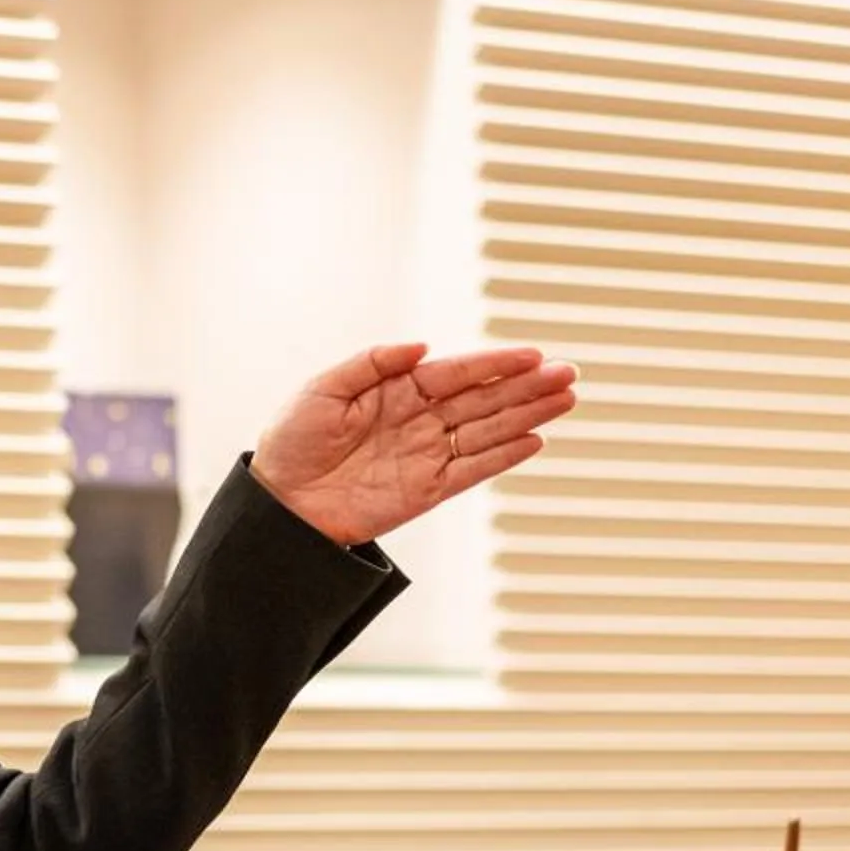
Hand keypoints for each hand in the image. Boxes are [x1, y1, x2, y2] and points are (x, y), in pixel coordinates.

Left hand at [250, 342, 578, 546]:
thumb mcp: (323, 390)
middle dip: (526, 386)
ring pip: (487, 431)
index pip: (456, 372)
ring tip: (567, 399)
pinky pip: (472, 470)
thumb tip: (421, 346)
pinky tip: (534, 440)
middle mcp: (418, 420)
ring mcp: (426, 455)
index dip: (494, 363)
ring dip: (527, 415)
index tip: (533, 355)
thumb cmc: (292, 442)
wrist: (280, 504)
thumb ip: (371, 364)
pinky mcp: (426, 491)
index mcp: (396, 390)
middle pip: (483, 399)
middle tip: (569, 373)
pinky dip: (503, 456)